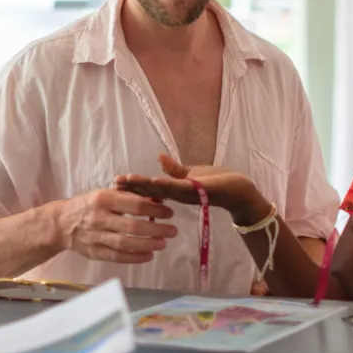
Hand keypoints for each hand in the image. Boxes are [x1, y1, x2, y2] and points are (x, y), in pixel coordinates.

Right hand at [55, 188, 177, 263]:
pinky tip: (148, 256)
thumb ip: (128, 197)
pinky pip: (117, 257)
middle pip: (132, 226)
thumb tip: (157, 201)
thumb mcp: (106, 194)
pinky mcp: (94, 252)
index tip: (169, 213)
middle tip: (172, 231)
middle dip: (156, 230)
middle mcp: (99, 218)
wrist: (62, 223)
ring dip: (148, 245)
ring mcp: (96, 237)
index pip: (134, 205)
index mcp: (103, 199)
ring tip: (163, 244)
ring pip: (125, 244)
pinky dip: (134, 258)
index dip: (154, 210)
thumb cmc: (89, 205)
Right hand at [113, 153, 268, 225]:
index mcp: (175, 190)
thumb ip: (175, 170)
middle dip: (132, 186)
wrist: (240, 191)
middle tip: (113, 183)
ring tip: (127, 180)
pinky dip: (166, 185)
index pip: (150, 187)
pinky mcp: (199, 190)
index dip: (133, 184)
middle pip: (151, 190)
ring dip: (144, 186)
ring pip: (162, 190)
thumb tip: (159, 158)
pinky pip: (180, 188)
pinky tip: (154, 181)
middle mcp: (178, 194)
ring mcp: (188, 194)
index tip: (115, 181)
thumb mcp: (191, 175)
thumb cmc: (217, 183)